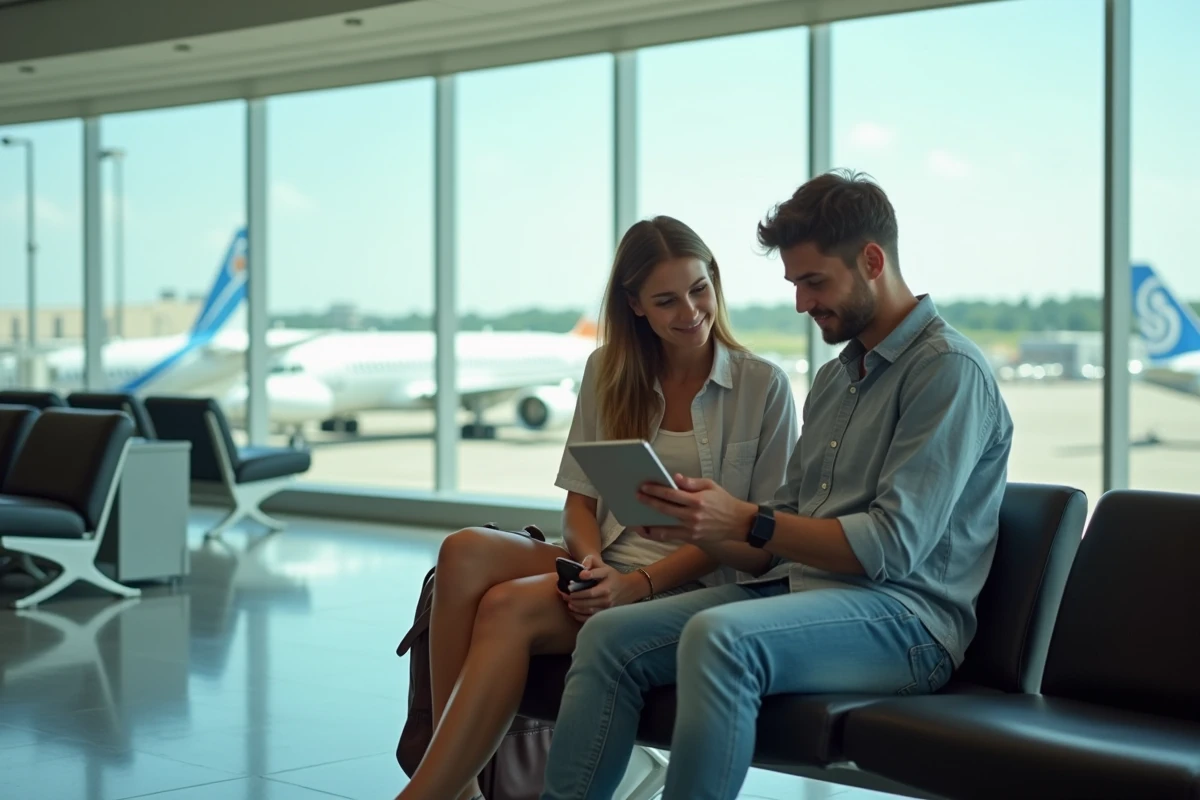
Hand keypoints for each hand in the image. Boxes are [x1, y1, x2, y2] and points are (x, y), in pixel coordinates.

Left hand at [556, 555, 649, 622]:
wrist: (629, 588)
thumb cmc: (613, 576)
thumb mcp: (604, 566)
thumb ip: (592, 562)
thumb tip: (581, 572)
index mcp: (606, 588)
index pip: (589, 591)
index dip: (577, 591)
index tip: (568, 587)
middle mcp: (607, 599)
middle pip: (587, 602)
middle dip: (573, 599)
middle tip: (564, 596)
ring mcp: (607, 609)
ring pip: (588, 611)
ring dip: (576, 608)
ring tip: (568, 603)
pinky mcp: (606, 614)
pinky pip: (591, 618)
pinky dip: (580, 617)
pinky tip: (573, 612)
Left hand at [635, 474, 757, 544]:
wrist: (739, 523)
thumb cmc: (724, 502)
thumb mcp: (711, 486)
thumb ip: (692, 482)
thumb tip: (675, 478)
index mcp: (698, 501)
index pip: (672, 494)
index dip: (656, 490)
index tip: (644, 487)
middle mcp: (693, 516)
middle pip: (664, 509)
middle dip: (648, 502)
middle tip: (636, 496)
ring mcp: (691, 529)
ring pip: (664, 529)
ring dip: (647, 525)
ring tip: (636, 521)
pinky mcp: (691, 538)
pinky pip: (669, 537)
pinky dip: (657, 534)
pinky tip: (647, 531)